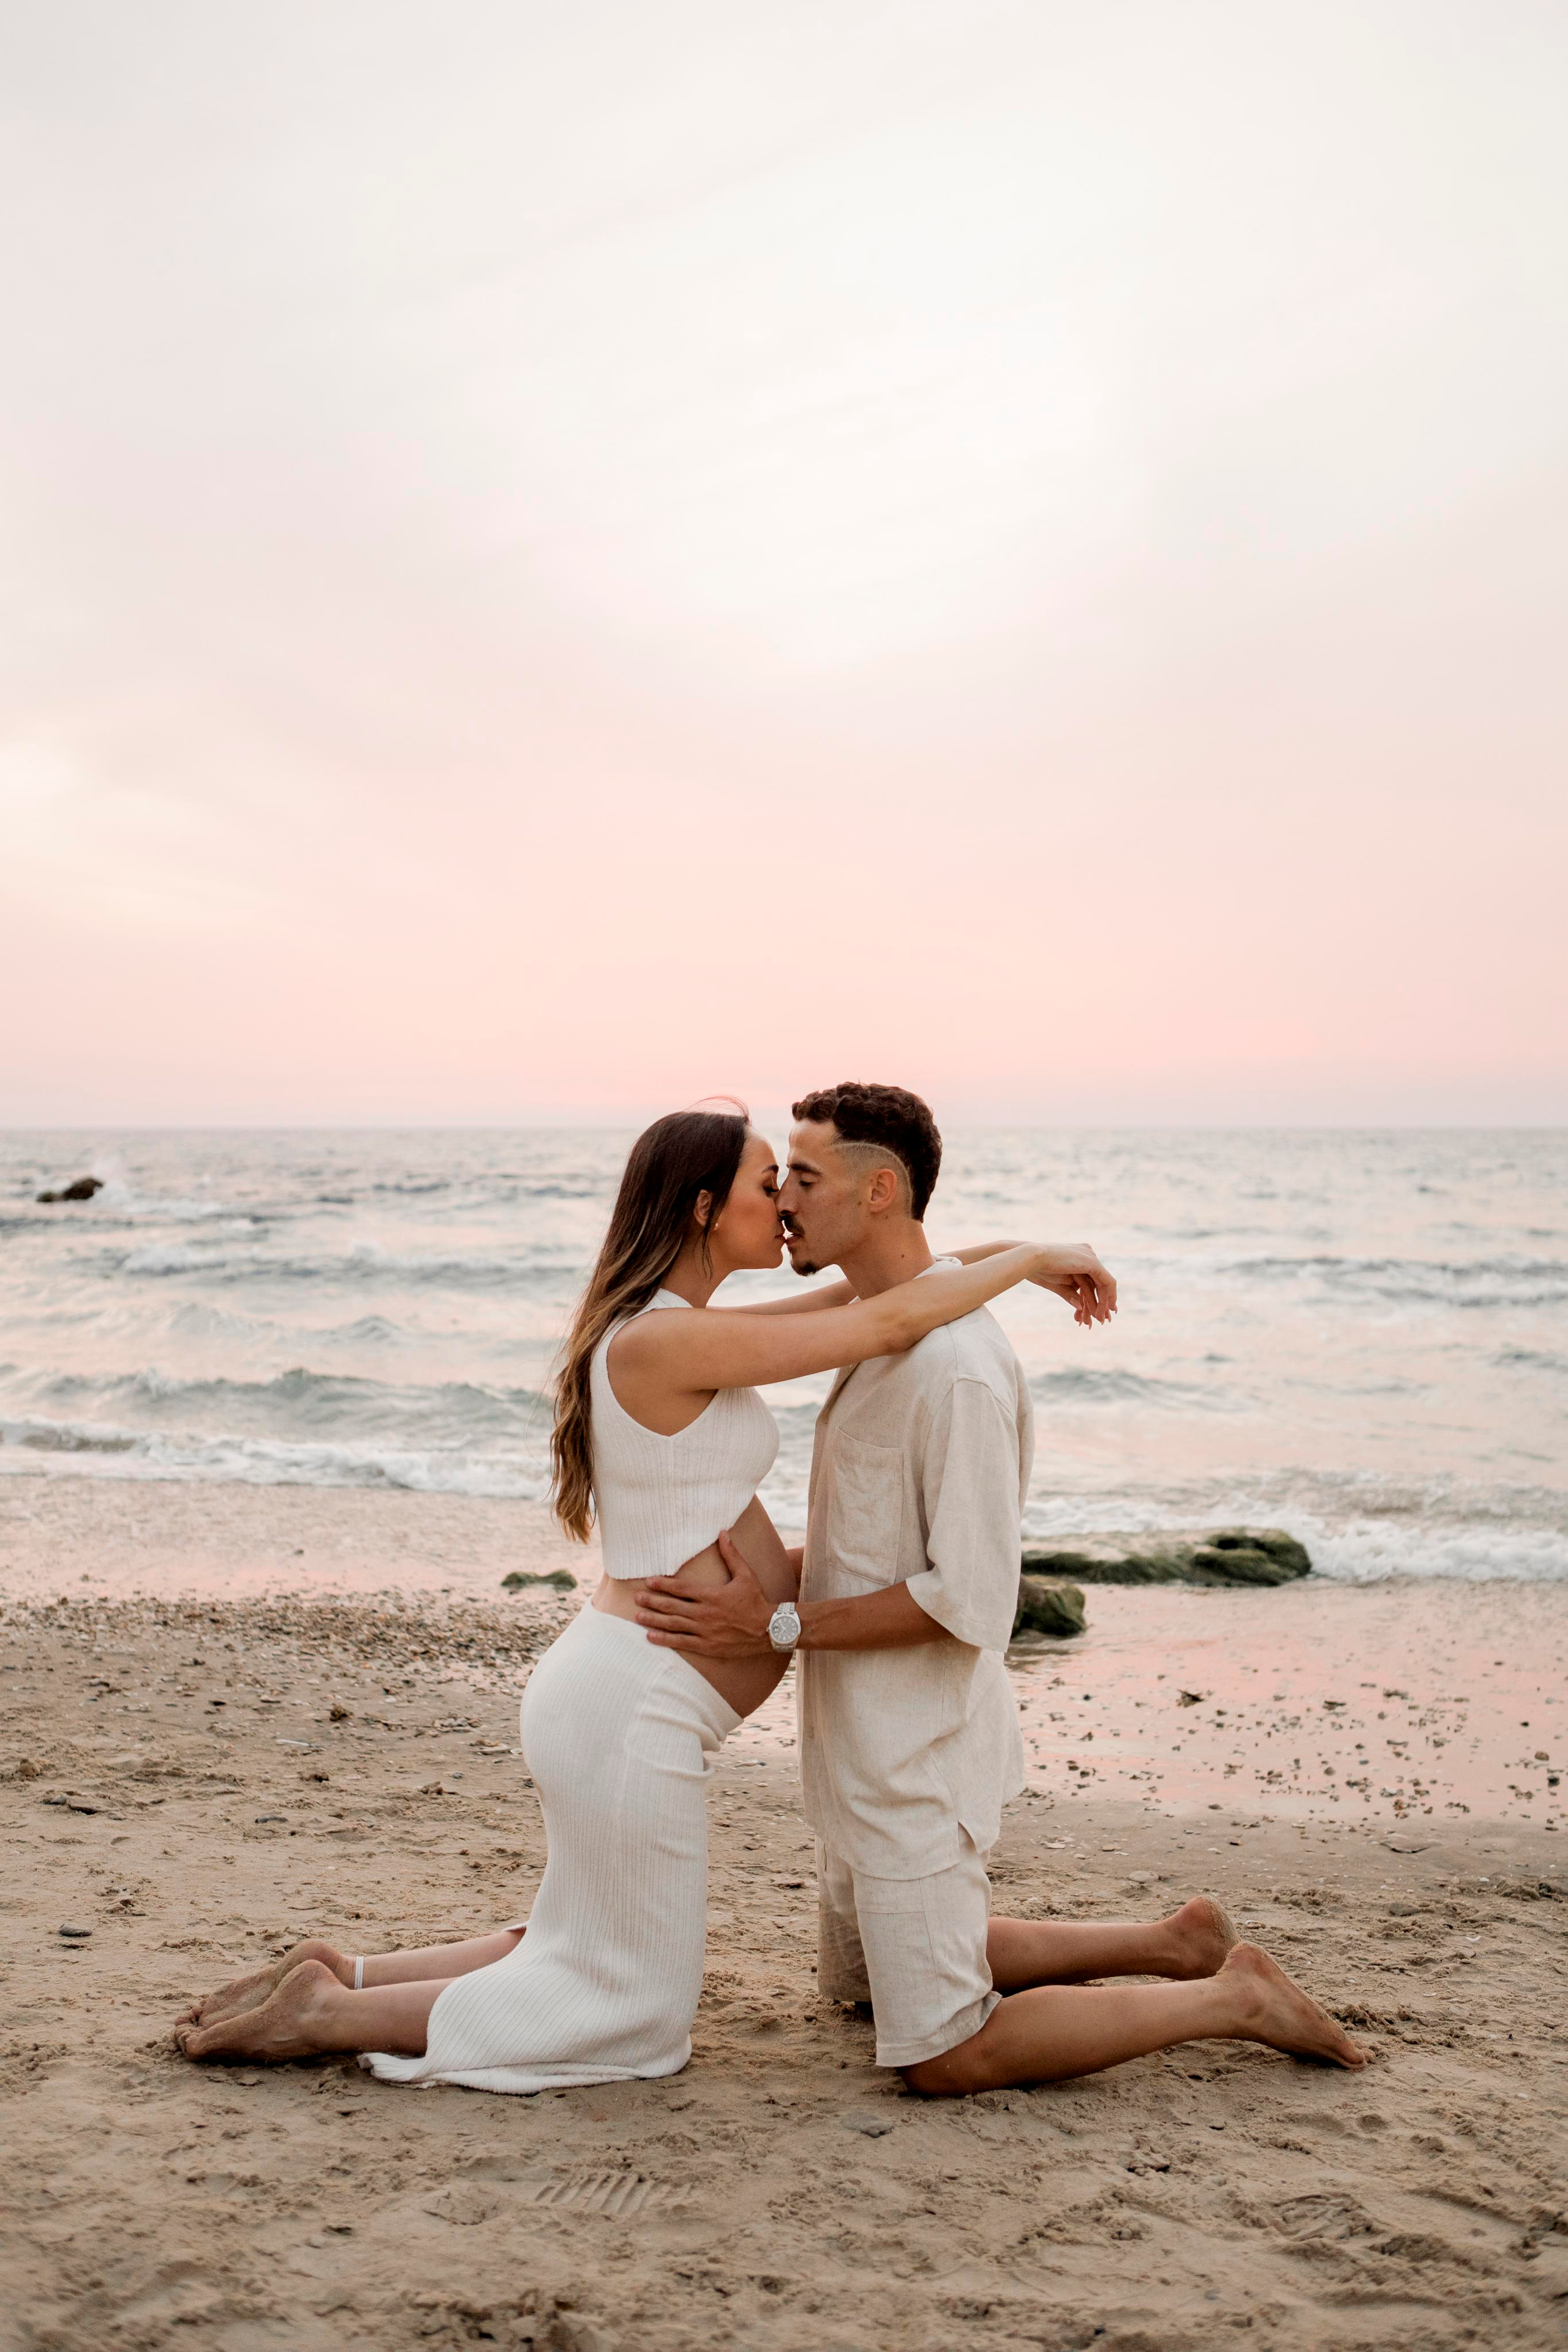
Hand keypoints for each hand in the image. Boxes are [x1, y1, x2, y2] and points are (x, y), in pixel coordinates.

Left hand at [635, 1528, 776, 1658]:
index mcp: (712, 1595)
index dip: (663, 1584)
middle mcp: (705, 1613)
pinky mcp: (707, 1646)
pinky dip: (665, 1640)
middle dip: (652, 1602)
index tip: (648, 1580)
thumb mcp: (745, 1575)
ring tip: (638, 1617)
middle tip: (636, 1598)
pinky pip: (682, 1642)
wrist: (769, 1630)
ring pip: (673, 1625)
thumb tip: (723, 1532)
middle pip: (672, 1607)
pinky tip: (651, 1637)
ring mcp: (704, 1631)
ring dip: (653, 1621)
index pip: (681, 1588)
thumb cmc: (756, 1600)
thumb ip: (731, 1554)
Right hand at [1029, 1244, 1116, 1326]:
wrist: (1030, 1260)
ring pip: (1104, 1284)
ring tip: (1100, 1320)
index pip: (1092, 1280)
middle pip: (1100, 1282)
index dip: (1097, 1296)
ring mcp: (1091, 1256)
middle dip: (1103, 1303)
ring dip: (1103, 1304)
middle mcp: (1088, 1254)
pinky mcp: (1092, 1262)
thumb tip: (1080, 1306)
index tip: (1098, 1312)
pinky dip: (1104, 1299)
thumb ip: (1071, 1294)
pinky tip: (1099, 1312)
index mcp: (1079, 1256)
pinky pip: (1106, 1283)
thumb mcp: (1058, 1285)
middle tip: (1103, 1320)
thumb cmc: (1038, 1270)